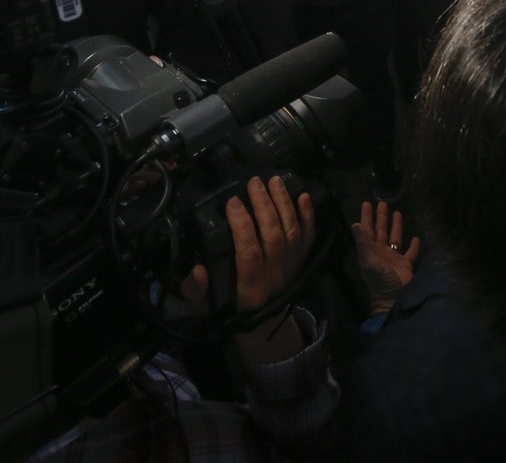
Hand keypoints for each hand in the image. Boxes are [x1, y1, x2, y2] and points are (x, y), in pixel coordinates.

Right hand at [181, 175, 315, 314]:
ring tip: (274, 181)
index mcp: (250, 287)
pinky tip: (304, 195)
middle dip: (265, 207)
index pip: (250, 253)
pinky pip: (309, 236)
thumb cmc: (228, 310)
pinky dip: (308, 215)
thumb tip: (197, 269)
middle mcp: (275, 276)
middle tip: (254, 183)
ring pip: (292, 232)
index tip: (232, 202)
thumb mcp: (203, 306)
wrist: (261, 325)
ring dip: (285, 204)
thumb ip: (196, 289)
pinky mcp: (302, 261)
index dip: (243, 226)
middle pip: (274, 236)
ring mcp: (292, 267)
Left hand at [350, 200, 419, 316]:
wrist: (393, 298)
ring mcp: (393, 258)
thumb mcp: (369, 260)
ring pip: (394, 238)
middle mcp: (381, 252)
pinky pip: (410, 252)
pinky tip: (416, 237)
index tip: (367, 203)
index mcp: (370, 250)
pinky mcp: (405, 265)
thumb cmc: (380, 280)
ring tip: (398, 212)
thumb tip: (354, 224)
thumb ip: (362, 242)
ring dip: (395, 226)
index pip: (367, 229)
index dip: (367, 217)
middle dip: (381, 217)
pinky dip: (413, 246)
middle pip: (380, 231)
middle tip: (382, 203)